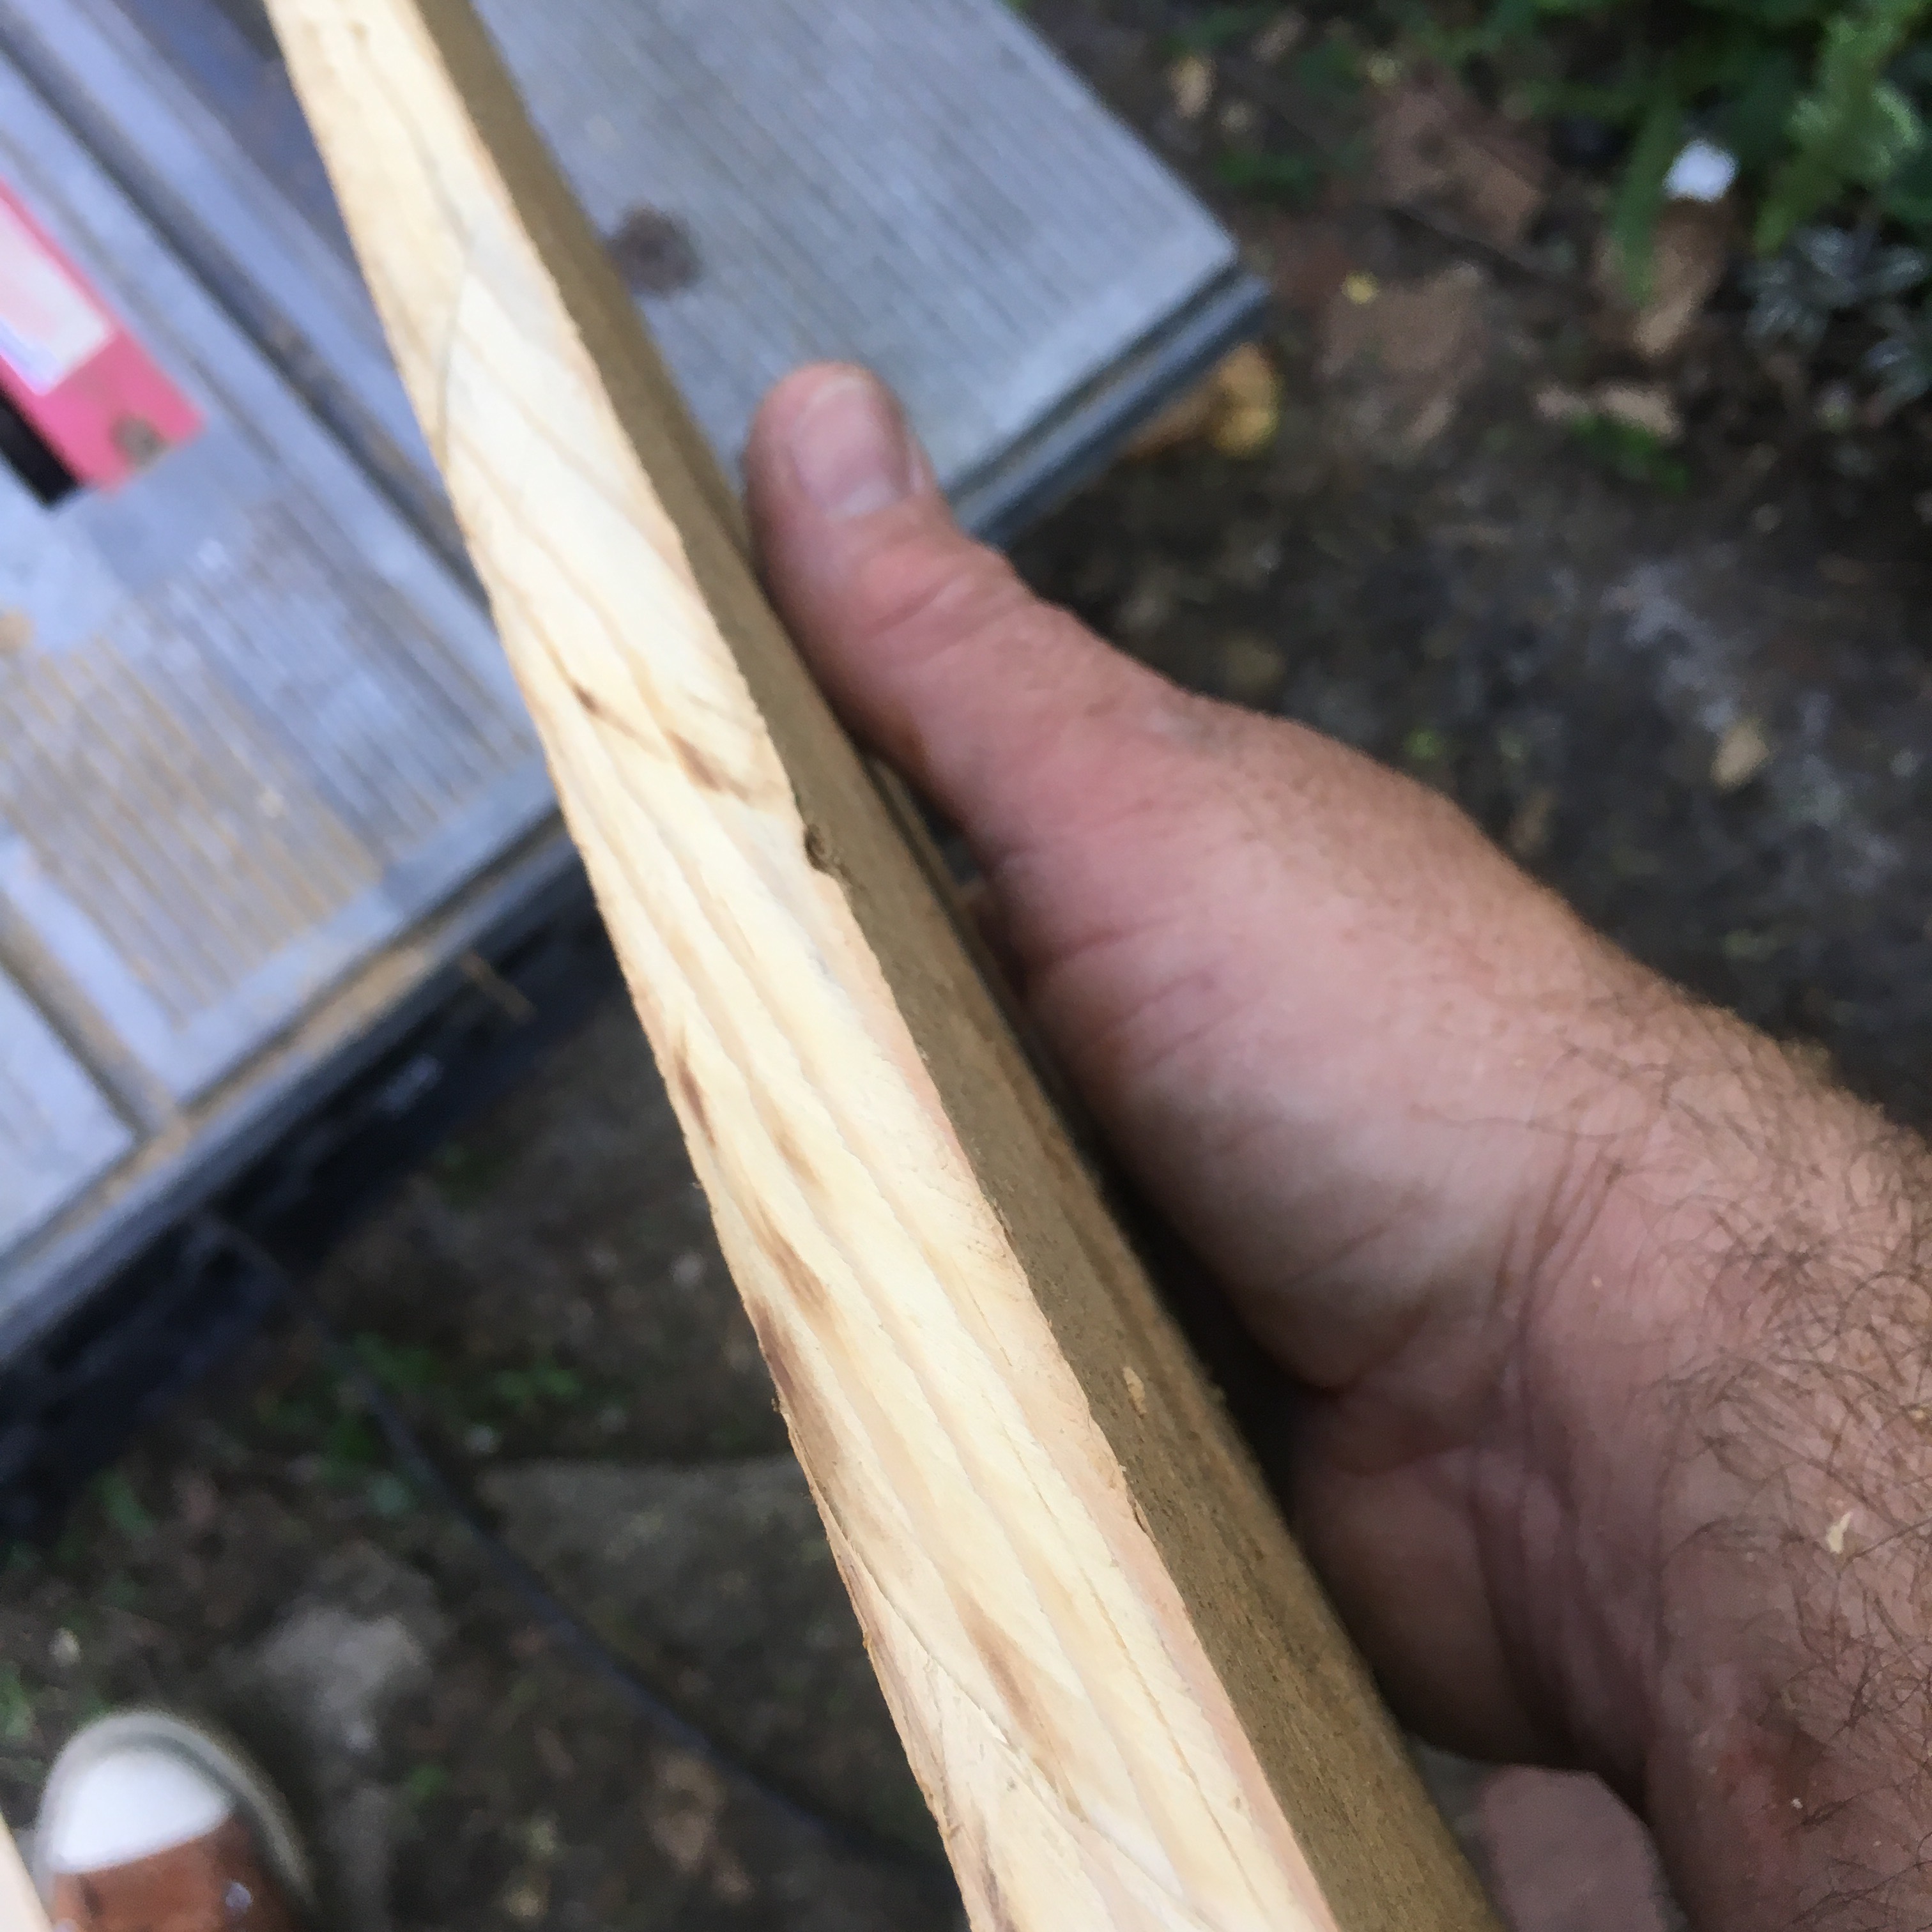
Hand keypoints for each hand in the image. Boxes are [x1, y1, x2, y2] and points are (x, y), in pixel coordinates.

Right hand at [745, 365, 1931, 1930]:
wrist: (1580, 1383)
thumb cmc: (1376, 1051)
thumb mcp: (1127, 805)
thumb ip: (953, 653)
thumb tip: (810, 402)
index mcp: (1135, 854)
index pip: (897, 803)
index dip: (764, 810)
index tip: (637, 829)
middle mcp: (1137, 1017)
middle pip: (894, 1006)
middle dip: (791, 1033)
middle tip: (692, 1058)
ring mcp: (1143, 1200)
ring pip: (923, 1181)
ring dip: (851, 1200)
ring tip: (749, 1215)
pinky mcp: (1142, 1365)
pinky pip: (984, 1332)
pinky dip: (923, 1334)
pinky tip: (845, 1342)